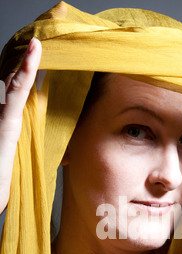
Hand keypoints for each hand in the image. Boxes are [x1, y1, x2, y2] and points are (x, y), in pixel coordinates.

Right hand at [0, 37, 40, 214]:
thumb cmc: (8, 180)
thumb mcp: (32, 163)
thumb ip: (48, 154)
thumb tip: (70, 158)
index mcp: (12, 120)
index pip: (19, 90)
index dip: (28, 71)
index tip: (40, 56)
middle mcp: (5, 113)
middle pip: (15, 80)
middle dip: (25, 61)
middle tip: (39, 42)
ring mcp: (3, 115)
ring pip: (15, 80)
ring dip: (27, 60)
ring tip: (39, 41)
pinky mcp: (6, 121)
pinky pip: (17, 91)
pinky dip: (27, 71)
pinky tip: (35, 54)